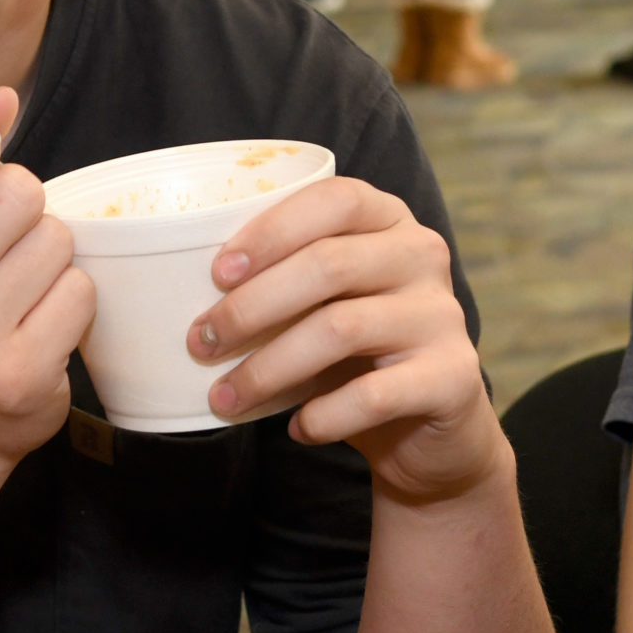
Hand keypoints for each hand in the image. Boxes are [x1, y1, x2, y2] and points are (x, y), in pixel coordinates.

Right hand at [0, 87, 91, 522]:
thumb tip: (2, 97)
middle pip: (13, 195)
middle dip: (23, 202)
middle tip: (4, 235)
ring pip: (55, 241)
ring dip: (50, 252)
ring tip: (19, 282)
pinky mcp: (19, 380)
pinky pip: (80, 292)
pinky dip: (71, 295)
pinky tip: (39, 317)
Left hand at [188, 179, 499, 502]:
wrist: (431, 432)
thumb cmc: (357, 356)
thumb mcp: (323, 305)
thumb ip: (281, 283)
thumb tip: (179, 289)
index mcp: (389, 221)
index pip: (335, 200)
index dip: (272, 230)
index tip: (216, 273)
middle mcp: (422, 257)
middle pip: (329, 264)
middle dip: (251, 306)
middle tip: (199, 341)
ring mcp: (442, 316)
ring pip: (341, 328)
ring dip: (269, 367)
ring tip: (225, 396)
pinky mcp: (453, 378)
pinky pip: (374, 394)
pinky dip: (323, 415)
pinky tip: (297, 429)